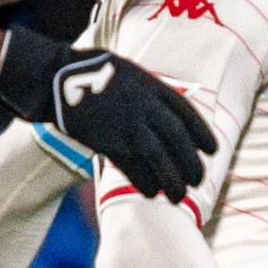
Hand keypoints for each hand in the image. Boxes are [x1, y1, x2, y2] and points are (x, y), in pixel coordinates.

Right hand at [0, 23, 217, 200]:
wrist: (55, 78)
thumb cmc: (90, 72)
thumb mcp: (128, 71)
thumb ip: (150, 91)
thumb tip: (169, 112)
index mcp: (152, 85)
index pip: (187, 113)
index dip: (202, 134)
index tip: (212, 151)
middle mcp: (144, 106)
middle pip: (177, 140)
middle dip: (190, 163)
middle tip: (198, 180)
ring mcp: (127, 124)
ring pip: (159, 158)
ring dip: (172, 181)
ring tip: (178, 196)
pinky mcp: (108, 142)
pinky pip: (133, 167)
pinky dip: (145, 182)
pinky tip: (152, 193)